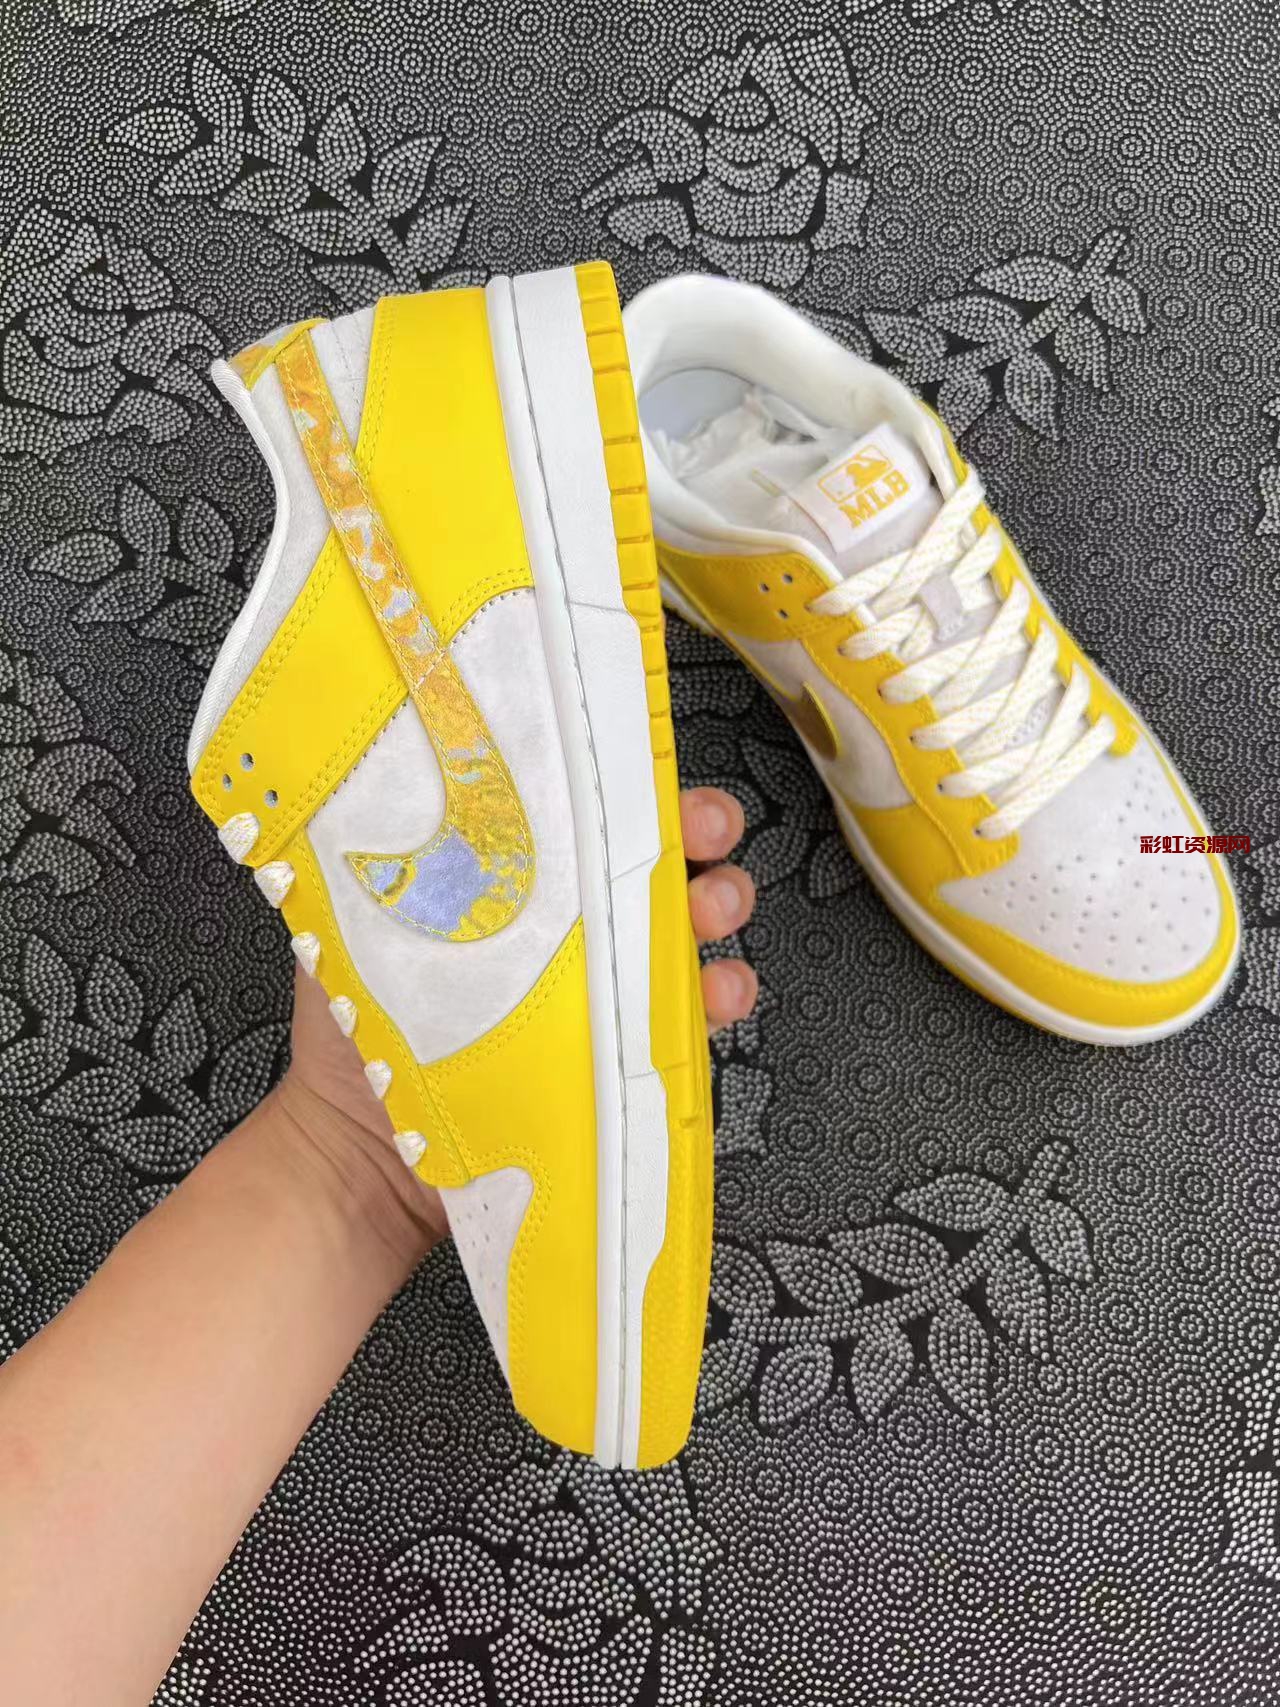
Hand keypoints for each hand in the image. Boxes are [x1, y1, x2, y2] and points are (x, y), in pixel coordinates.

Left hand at [275, 785, 756, 1248]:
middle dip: (692, 831)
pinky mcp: (623, 1055)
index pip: (572, 815)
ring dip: (718, 904)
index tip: (635, 772)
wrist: (365, 1163)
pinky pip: (691, 1018)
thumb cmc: (357, 1040)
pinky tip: (719, 992)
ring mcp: (598, 992)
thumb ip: (404, 866)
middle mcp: (560, 929)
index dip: (613, 785)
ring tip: (714, 909)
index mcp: (503, 883)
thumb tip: (414, 783)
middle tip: (703, 830)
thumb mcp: (364, 932)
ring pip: (683, 929)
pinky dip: (721, 998)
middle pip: (644, 860)